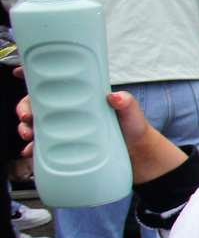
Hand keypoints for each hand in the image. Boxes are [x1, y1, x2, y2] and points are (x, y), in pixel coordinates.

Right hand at [18, 88, 151, 159]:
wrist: (139, 158)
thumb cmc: (134, 130)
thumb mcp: (132, 114)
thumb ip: (127, 104)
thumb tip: (116, 97)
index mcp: (82, 99)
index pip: (55, 86)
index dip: (36, 82)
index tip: (21, 79)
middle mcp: (71, 114)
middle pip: (39, 106)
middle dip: (26, 109)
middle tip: (27, 117)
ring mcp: (67, 131)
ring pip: (37, 126)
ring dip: (26, 129)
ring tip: (28, 137)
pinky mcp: (66, 150)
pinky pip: (43, 149)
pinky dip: (33, 151)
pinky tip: (31, 153)